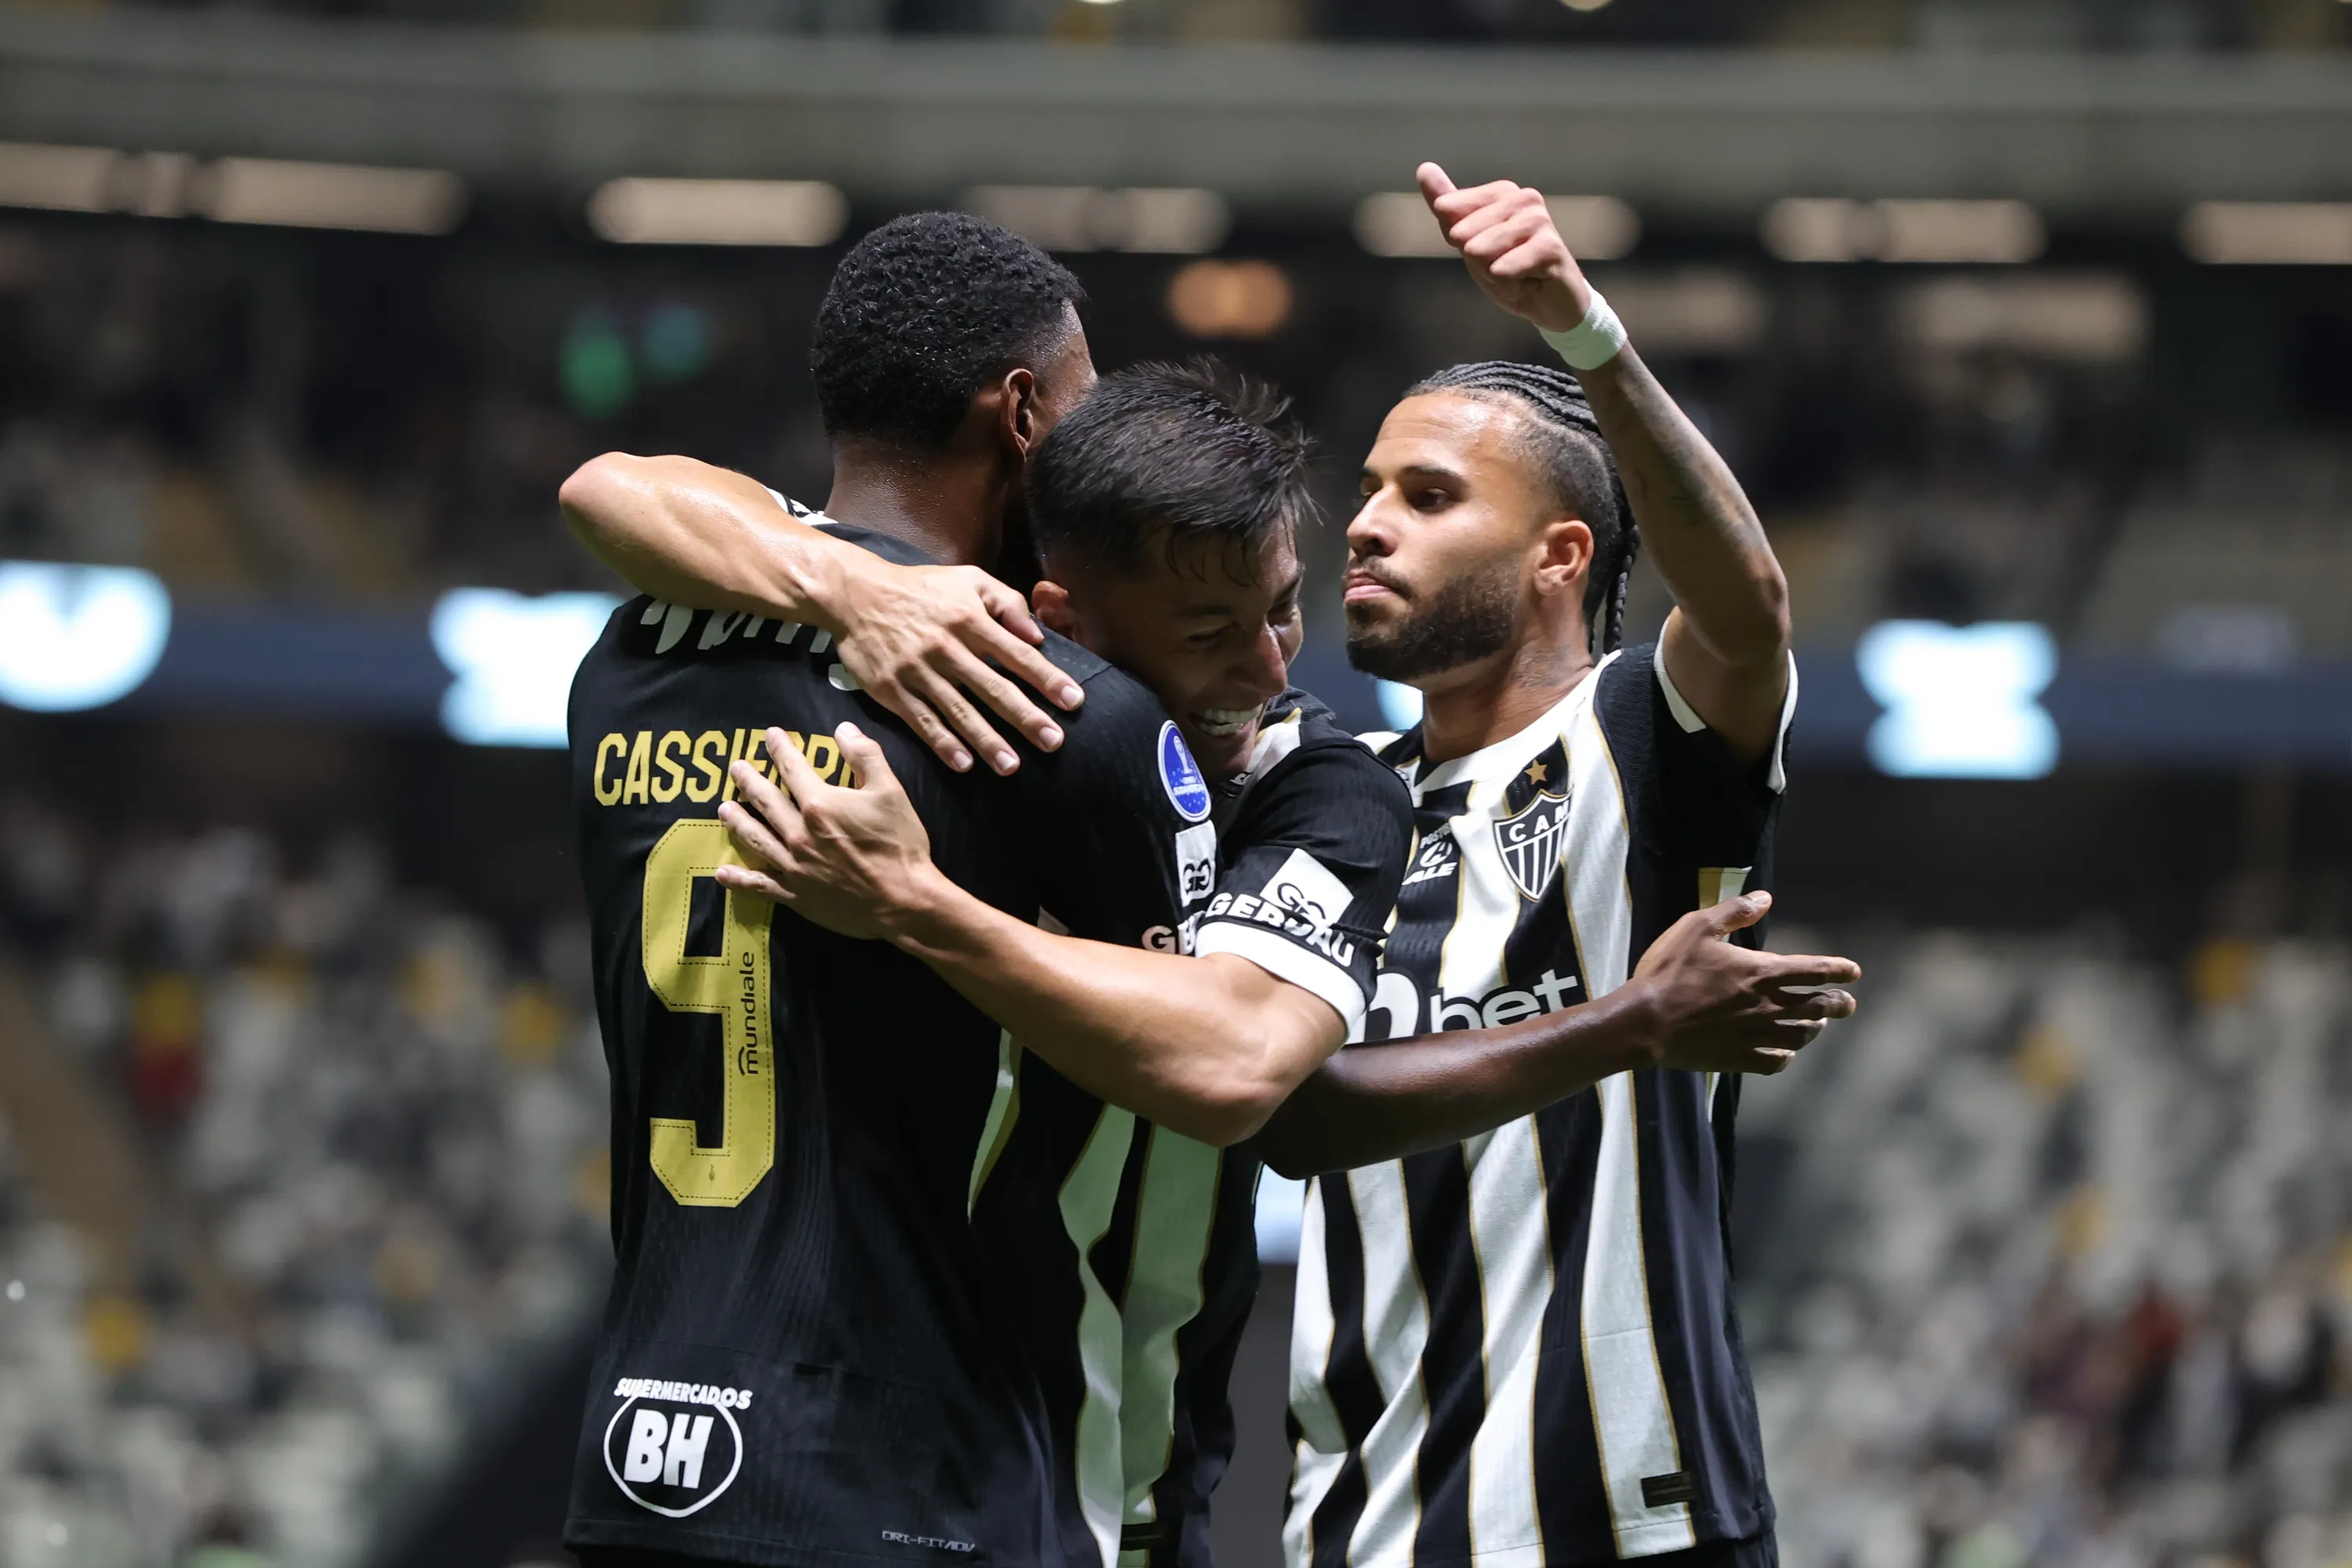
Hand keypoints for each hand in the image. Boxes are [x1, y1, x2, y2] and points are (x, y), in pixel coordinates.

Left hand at [713, 724, 948, 941]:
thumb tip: (843, 729)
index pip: (792, 768)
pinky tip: (723, 874)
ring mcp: (794, 866)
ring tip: (724, 809)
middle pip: (765, 801)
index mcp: (820, 804)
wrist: (903, 901)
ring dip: (737, 821)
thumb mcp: (891, 791)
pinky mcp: (796, 895)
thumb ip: (865, 755)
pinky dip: (739, 880)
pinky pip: (760, 885)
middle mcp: (798, 833)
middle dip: (748, 781)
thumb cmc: (900, 844)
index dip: (779, 748)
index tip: (770, 735)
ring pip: (755, 838)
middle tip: (736, 768)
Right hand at [831, 555, 1085, 777]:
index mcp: (969, 619)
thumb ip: (1006, 601)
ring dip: (987, 741)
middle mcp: (946, 647)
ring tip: (1012, 766)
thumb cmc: (921, 588)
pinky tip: (964, 763)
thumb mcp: (967, 578)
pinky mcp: (892, 690)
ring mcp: (918, 671)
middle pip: (993, 688)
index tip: (1073, 702)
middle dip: (1026, 717)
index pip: (1017, 654)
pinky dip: (943, 744)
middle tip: (1054, 742)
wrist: (855, 594)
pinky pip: (922, 721)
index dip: (1047, 679)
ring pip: (958, 711)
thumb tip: (1035, 635)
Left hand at [1417, 162, 1593, 334]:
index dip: (1460, 243)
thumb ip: (1447, 205)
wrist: (1550, 303)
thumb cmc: (1512, 269)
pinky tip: (1527, 283)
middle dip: (1477, 262)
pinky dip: (1508, 287)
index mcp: (1502, 192)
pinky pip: (1501, 270)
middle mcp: (1523, 198)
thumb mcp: (1471, 239)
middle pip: (1462, 234)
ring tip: (1516, 275)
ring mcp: (1538, 220)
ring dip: (1492, 276)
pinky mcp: (1550, 246)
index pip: (1448, 212)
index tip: (1487, 251)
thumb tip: (1425, 169)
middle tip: (1504, 266)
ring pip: (1479, 252)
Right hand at [1627, 893, 1859, 1075]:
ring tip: (1818, 1025)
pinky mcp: (1739, 1058)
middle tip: (1849, 1005)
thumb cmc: (1670, 971)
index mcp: (1761, 972)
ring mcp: (1756, 1035)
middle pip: (1817, 1007)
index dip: (1838, 970)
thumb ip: (1734, 911)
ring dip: (1814, 1029)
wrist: (1647, 1021)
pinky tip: (1785, 1053)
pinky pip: (1774, 1061)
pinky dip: (1786, 1056)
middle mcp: (1768, 1006)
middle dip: (1838, 1004)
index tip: (1854, 973)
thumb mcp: (1697, 927)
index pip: (1814, 970)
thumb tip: (1765, 898)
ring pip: (1800, 1036)